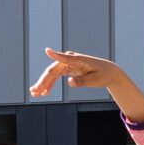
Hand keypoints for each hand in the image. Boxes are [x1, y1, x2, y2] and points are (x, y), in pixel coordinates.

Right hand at [29, 48, 143, 124]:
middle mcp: (70, 59)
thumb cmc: (103, 74)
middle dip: (43, 81)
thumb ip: (82, 80)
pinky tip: (45, 92)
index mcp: (78, 60)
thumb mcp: (95, 79)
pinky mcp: (68, 68)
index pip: (65, 57)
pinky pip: (56, 76)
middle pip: (53, 69)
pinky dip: (50, 84)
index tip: (47, 50)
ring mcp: (68, 63)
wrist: (109, 71)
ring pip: (52, 73)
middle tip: (34, 91)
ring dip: (43, 83)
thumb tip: (69, 82)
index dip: (56, 54)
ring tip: (34, 93)